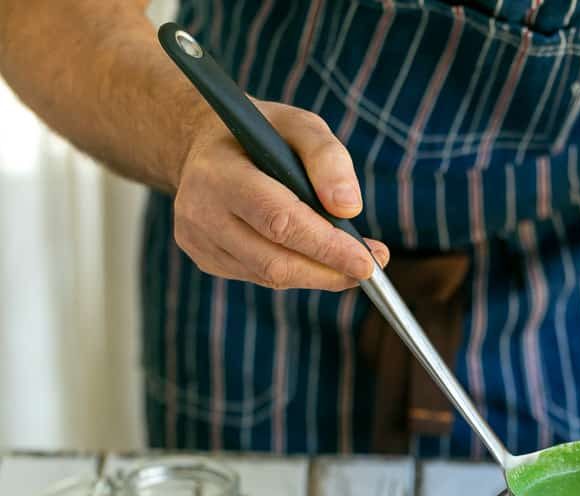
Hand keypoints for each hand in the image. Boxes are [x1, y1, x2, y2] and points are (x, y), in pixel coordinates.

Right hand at [173, 101, 388, 290]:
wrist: (201, 145)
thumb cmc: (259, 134)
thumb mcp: (297, 124)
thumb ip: (327, 157)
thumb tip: (349, 208)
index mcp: (218, 174)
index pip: (278, 220)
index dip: (326, 246)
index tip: (366, 261)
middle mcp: (201, 213)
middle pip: (274, 261)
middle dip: (328, 269)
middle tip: (368, 268)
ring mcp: (199, 242)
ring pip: (270, 276)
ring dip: (317, 275)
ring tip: (349, 262)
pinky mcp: (207, 260)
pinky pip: (262, 276)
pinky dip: (295, 271)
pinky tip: (313, 257)